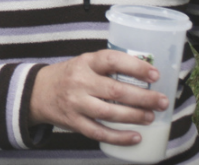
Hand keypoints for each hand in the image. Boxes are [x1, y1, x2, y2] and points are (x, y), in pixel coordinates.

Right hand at [29, 49, 169, 145]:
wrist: (36, 92)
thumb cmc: (69, 76)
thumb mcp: (84, 63)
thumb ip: (107, 67)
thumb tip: (146, 74)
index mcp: (85, 62)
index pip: (111, 60)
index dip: (135, 67)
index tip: (154, 74)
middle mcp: (79, 82)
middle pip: (115, 91)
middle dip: (144, 97)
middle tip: (162, 101)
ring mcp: (75, 103)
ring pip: (109, 113)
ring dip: (134, 116)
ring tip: (151, 117)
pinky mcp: (73, 122)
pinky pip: (99, 132)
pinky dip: (119, 137)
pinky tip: (135, 137)